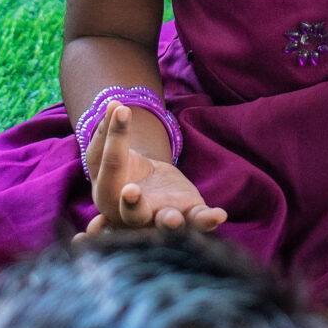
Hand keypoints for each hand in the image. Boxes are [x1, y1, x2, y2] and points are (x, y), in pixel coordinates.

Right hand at [77, 101, 224, 235]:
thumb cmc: (121, 167)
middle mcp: (132, 215)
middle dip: (131, 205)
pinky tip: (219, 214)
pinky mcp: (188, 213)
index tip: (123, 109)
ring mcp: (161, 216)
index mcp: (108, 196)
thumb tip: (115, 104)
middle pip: (131, 214)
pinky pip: (197, 219)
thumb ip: (108, 130)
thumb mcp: (108, 149)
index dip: (115, 137)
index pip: (111, 166)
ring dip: (169, 222)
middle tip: (130, 190)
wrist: (147, 185)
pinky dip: (207, 219)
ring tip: (173, 219)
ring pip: (165, 224)